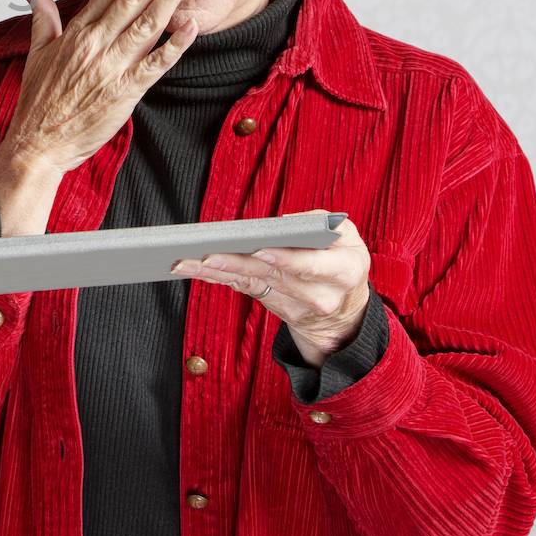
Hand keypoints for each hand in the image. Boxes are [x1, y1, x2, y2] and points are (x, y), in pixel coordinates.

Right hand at [0, 0, 198, 235]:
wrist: (38, 144)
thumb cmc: (38, 102)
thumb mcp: (36, 53)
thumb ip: (42, 17)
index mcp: (76, 34)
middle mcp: (95, 45)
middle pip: (131, 0)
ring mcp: (111, 68)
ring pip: (146, 25)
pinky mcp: (124, 93)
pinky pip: (154, 64)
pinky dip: (173, 45)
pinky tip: (190, 27)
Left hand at [170, 218, 372, 365]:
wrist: (345, 313)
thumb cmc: (342, 260)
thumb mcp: (347, 237)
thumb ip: (320, 222)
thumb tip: (284, 222)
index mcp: (345, 271)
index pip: (313, 266)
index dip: (286, 260)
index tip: (261, 251)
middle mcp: (322, 296)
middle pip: (273, 277)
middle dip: (237, 264)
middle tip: (208, 255)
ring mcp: (298, 307)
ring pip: (252, 285)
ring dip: (217, 272)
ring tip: (188, 261)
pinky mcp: (276, 308)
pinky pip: (244, 289)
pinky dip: (217, 278)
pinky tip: (194, 269)